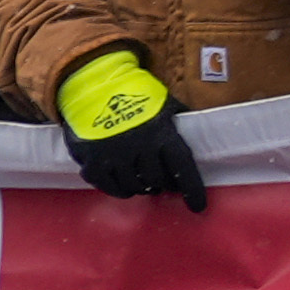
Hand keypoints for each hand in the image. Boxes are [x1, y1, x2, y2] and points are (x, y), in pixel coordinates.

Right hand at [55, 50, 208, 208]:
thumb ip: (177, 120)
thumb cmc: (133, 92)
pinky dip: (116, 189)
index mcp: (161, 132)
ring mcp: (112, 155)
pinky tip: (121, 186)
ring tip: (141, 183)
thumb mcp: (163, 102)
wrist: (91, 82)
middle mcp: (138, 147)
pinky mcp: (90, 160)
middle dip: (161, 183)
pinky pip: (106, 186)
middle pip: (156, 180)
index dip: (193, 189)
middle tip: (159, 181)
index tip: (198, 207)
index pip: (182, 168)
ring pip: (132, 186)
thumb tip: (198, 134)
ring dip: (139, 188)